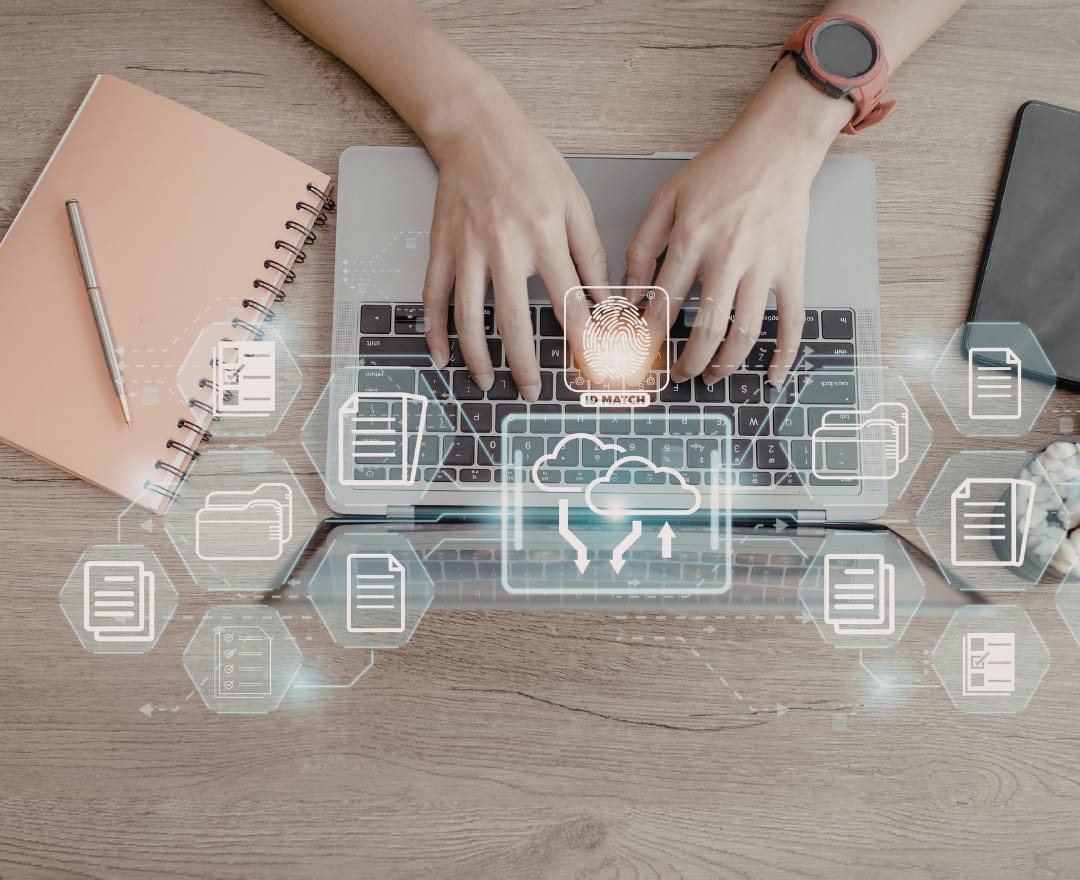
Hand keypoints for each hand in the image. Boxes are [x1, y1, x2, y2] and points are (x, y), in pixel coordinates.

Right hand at [422, 103, 606, 401]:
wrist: (476, 130)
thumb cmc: (530, 162)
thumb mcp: (575, 202)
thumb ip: (592, 253)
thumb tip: (603, 299)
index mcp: (544, 236)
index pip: (568, 303)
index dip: (580, 340)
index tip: (588, 366)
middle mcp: (504, 248)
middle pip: (513, 322)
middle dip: (524, 365)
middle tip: (530, 391)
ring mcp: (468, 251)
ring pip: (469, 318)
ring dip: (478, 357)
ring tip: (487, 382)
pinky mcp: (442, 248)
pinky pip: (434, 297)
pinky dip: (435, 331)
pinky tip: (442, 356)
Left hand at [626, 60, 848, 387]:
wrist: (775, 147)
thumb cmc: (720, 170)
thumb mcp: (666, 198)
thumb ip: (643, 246)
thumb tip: (630, 291)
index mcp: (692, 241)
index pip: (664, 304)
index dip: (650, 336)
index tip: (642, 353)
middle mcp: (728, 258)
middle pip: (707, 329)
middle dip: (689, 362)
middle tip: (678, 374)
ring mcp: (764, 267)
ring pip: (746, 333)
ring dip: (726, 364)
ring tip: (712, 375)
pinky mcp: (791, 269)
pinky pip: (793, 320)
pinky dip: (785, 353)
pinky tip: (773, 376)